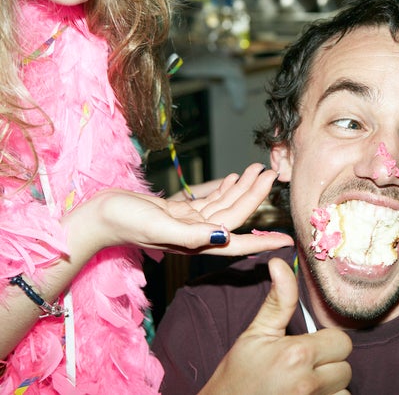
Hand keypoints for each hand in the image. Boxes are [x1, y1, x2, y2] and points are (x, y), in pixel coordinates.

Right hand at [64, 163, 293, 256]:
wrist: (97, 215)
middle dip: (255, 196)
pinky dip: (222, 189)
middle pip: (235, 215)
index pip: (237, 241)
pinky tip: (234, 178)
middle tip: (272, 175)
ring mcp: (188, 222)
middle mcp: (196, 234)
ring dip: (242, 187)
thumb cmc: (124, 222)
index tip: (288, 239)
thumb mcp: (159, 226)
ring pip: (224, 204)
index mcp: (195, 243)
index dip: (263, 241)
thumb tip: (225, 235)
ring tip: (258, 169)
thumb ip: (192, 233)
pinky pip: (208, 200)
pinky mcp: (178, 211)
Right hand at [200, 258, 352, 394]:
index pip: (341, 341)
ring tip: (304, 384)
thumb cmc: (237, 374)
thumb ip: (279, 299)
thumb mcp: (256, 333)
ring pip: (343, 390)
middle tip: (304, 366)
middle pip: (346, 367)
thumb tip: (280, 262)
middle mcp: (308, 383)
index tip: (308, 347)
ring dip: (330, 387)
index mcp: (297, 354)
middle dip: (329, 364)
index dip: (326, 342)